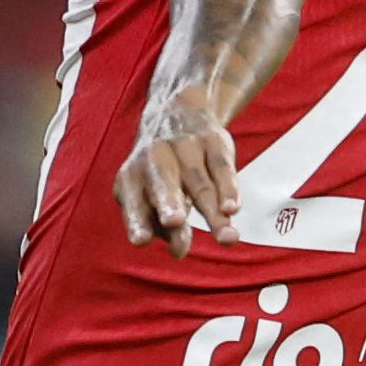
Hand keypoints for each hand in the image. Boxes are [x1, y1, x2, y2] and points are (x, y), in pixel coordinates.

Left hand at [115, 87, 241, 257]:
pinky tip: (233, 208)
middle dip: (168, 202)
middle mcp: (153, 159)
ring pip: (199, 182)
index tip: (140, 241)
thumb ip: (165, 227)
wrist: (174, 113)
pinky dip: (229, 188)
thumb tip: (178, 252)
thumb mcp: (154, 197)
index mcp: (131, 178)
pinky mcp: (212, 141)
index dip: (136, 221)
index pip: (133, 201)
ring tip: (227, 238)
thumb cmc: (160, 174)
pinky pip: (221, 166)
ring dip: (212, 210)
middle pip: (163, 182)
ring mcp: (184, 147)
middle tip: (174, 221)